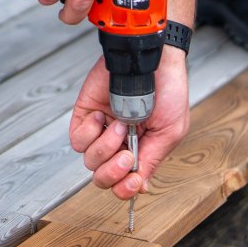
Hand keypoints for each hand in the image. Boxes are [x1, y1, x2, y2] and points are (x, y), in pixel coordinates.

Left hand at [69, 45, 189, 199]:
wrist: (153, 58)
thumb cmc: (168, 89)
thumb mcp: (170, 130)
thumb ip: (152, 159)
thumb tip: (139, 186)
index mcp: (140, 151)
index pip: (123, 183)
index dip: (124, 188)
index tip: (131, 179)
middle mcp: (118, 144)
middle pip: (102, 177)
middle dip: (112, 171)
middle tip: (125, 154)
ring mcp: (100, 131)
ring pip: (89, 160)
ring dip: (106, 145)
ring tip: (121, 125)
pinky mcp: (85, 116)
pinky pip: (77, 139)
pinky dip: (90, 131)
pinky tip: (103, 116)